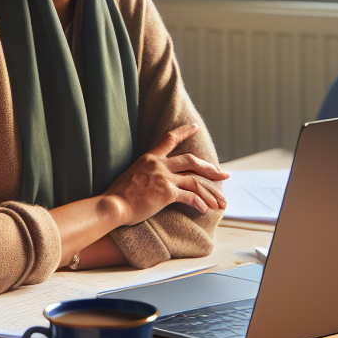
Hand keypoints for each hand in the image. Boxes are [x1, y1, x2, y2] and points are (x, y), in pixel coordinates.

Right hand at [101, 124, 228, 222]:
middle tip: (224, 174)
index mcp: (150, 157)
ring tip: (221, 201)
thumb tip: (152, 179)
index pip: (169, 139)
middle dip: (210, 169)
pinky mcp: (167, 193)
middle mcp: (159, 164)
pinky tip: (205, 210)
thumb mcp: (131, 174)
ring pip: (195, 181)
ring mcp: (164, 178)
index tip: (195, 127)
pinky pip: (189, 197)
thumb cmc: (118, 195)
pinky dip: (199, 204)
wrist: (113, 205)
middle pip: (192, 161)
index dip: (184, 132)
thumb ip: (145, 173)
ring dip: (210, 192)